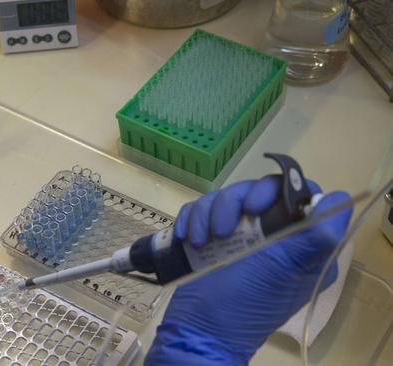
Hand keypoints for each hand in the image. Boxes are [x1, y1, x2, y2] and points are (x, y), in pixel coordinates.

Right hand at [145, 176, 351, 365]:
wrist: (199, 330)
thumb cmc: (246, 302)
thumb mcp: (286, 269)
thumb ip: (317, 235)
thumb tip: (340, 199)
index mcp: (298, 242)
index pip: (297, 195)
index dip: (275, 191)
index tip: (254, 207)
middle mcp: (270, 235)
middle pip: (254, 191)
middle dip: (231, 205)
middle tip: (221, 231)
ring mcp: (238, 236)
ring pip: (224, 199)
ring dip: (206, 215)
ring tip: (200, 242)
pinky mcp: (209, 238)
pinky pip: (200, 210)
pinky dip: (191, 220)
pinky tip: (188, 239)